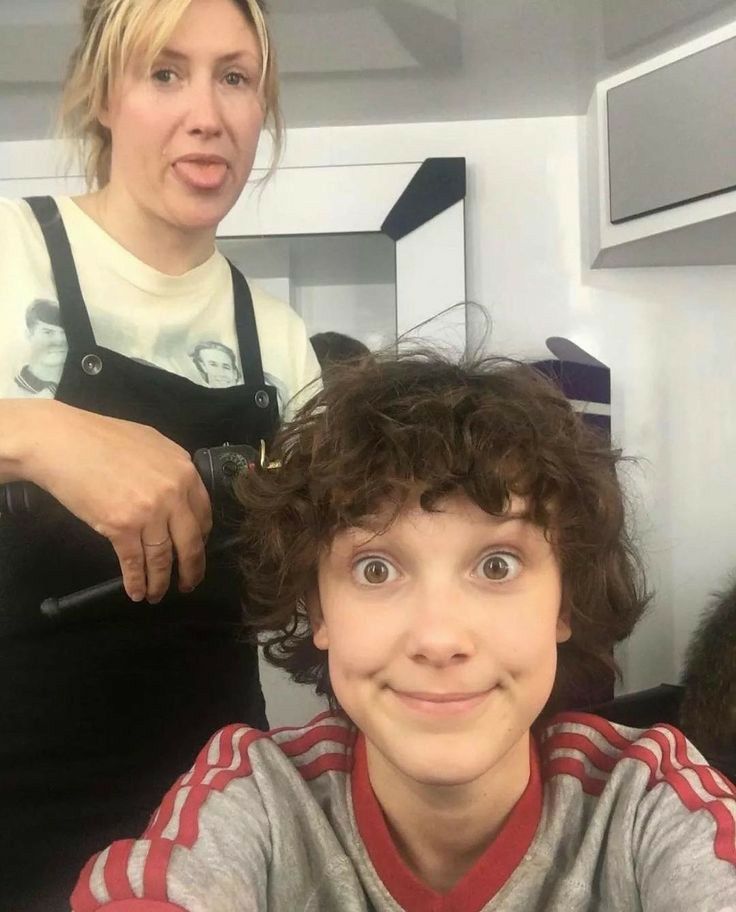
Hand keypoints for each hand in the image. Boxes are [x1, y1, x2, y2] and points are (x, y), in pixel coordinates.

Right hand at [23, 402, 211, 602]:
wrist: (63, 442)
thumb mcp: (152, 444)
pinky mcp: (121, 527)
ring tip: (157, 595)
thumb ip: (171, 468)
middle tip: (189, 583)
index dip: (201, 539)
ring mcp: (149, 512)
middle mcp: (173, 494)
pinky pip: (134, 562)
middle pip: (191, 543)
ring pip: (162, 558)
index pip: (204, 515)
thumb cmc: (102, 438)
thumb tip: (180, 489)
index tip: (197, 550)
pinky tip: (136, 592)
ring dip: (161, 582)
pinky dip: (135, 581)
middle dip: (192, 569)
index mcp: (184, 472)